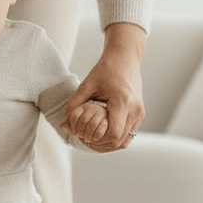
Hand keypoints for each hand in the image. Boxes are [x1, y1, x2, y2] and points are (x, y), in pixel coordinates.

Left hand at [60, 22, 145, 152]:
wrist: (125, 58)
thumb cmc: (105, 69)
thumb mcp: (86, 85)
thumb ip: (74, 105)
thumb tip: (62, 125)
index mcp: (123, 102)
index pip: (112, 134)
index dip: (97, 139)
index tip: (84, 134)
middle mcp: (135, 110)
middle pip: (118, 141)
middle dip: (100, 143)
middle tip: (85, 138)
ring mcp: (140, 113)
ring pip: (125, 142)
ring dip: (108, 143)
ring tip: (93, 137)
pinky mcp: (140, 114)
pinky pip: (129, 136)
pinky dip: (115, 139)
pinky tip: (101, 133)